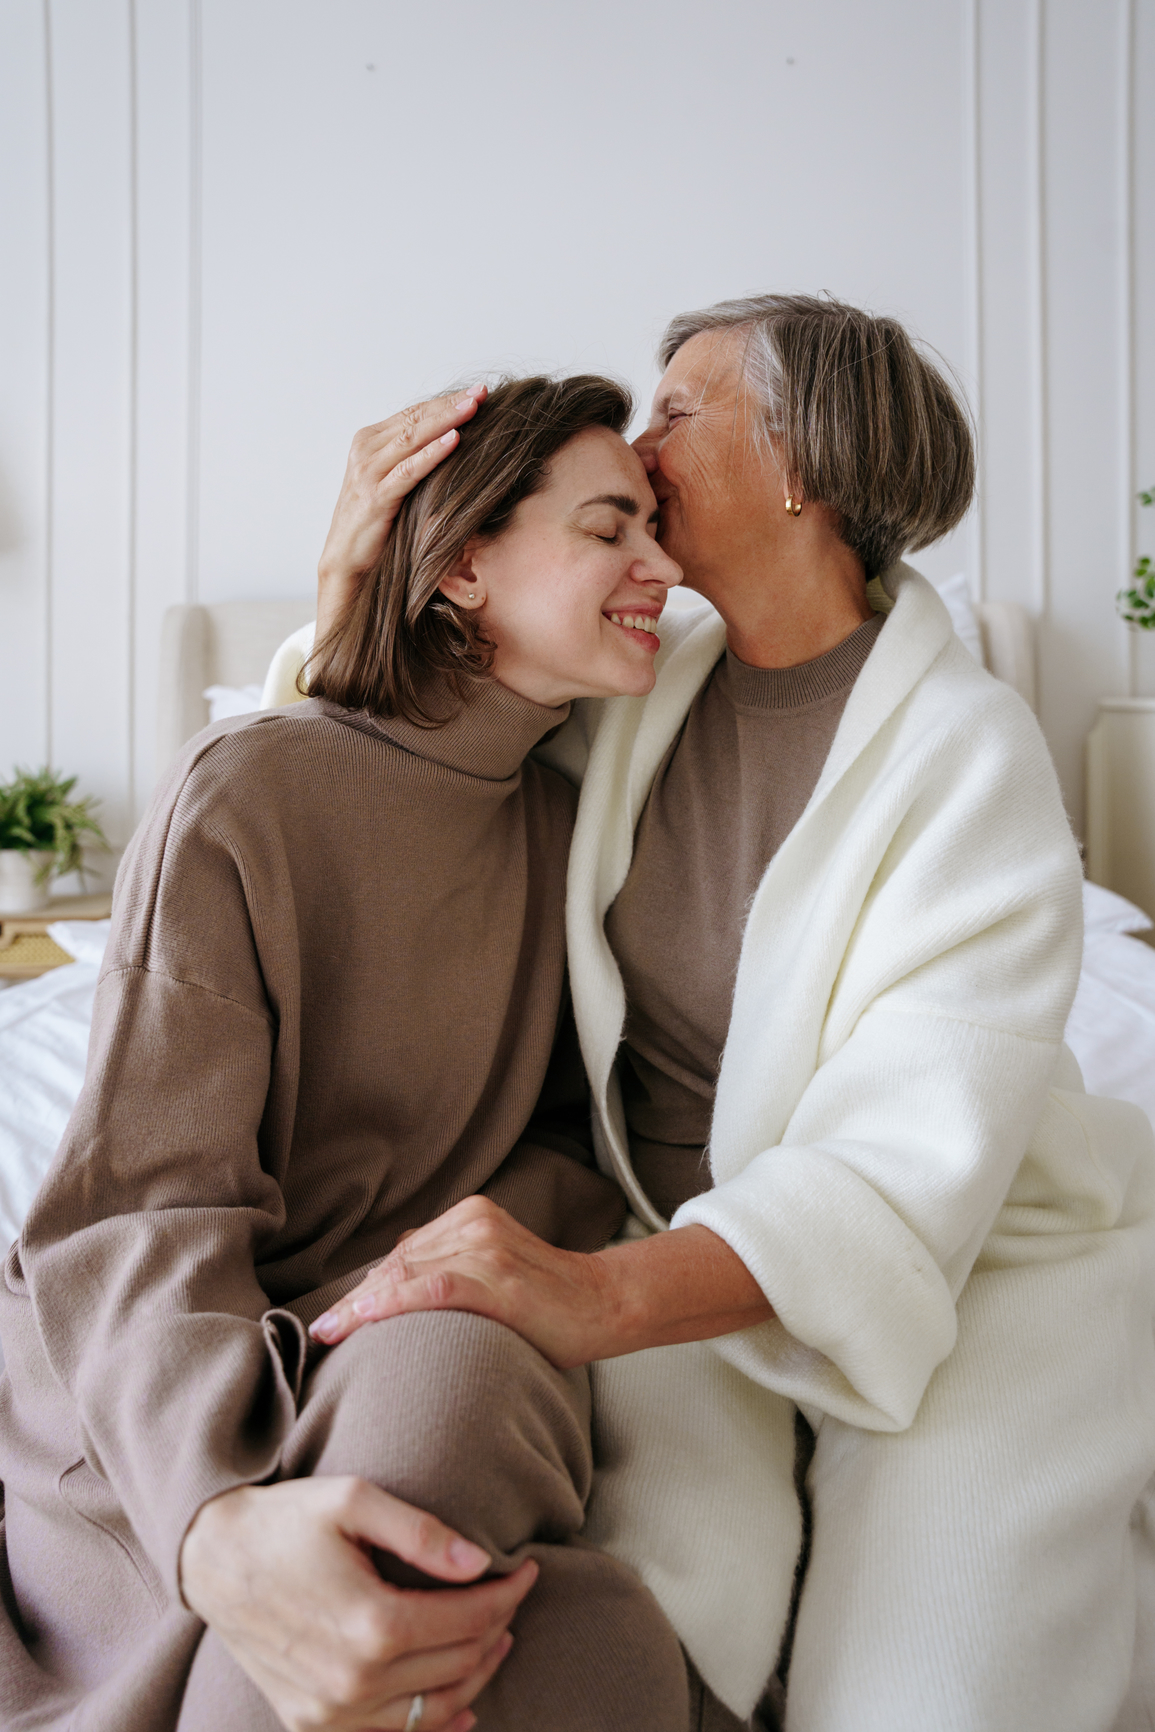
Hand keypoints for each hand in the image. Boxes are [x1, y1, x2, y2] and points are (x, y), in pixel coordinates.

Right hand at [179, 1475, 536, 1730]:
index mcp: (370, 1623)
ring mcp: (331, 1712)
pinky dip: (433, 1725)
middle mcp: (353, 1681)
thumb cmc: (285, 1520)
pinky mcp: (312, 1724)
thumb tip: (480, 1563)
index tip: (527, 1569)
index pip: (469, 1619)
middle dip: (497, 1627)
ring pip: (434, 1710)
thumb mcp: (353, 1500)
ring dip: (475, 1676)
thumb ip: (421, 1531)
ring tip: (495, 1638)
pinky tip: (458, 1707)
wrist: (212, 1558)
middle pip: (458, 1665)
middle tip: (512, 1594)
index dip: (508, 1594)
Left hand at [310, 1198, 615, 1369]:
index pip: (403, 1253)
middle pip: (396, 1262)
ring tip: (329, 1334)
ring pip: (405, 1272)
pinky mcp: (497, 1276)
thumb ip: (452, 1270)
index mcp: (471, 1215)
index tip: (332, 1319)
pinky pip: (431, 1287)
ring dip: (360, 1306)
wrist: (604, 1304)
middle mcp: (474, 1222)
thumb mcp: (494, 1271)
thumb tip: (397, 1294)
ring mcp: (486, 1246)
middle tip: (320, 1331)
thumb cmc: (548, 1301)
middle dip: (354, 1299)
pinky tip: (362, 1320)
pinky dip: (390, 1303)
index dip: (363, 1288)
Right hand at [317, 387, 487, 636]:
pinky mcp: (375, 496)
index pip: (414, 413)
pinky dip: (432, 454)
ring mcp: (367, 472)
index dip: (445, 401)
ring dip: (445, 420)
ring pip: (412, 438)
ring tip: (473, 408)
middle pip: (415, 419)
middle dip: (451, 404)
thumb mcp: (396, 486)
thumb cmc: (376, 526)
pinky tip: (454, 441)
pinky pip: (408, 470)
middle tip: (482, 392)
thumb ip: (412, 462)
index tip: (477, 392)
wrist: (347, 562)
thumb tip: (454, 446)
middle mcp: (365, 451)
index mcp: (370, 443)